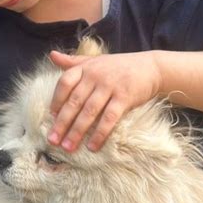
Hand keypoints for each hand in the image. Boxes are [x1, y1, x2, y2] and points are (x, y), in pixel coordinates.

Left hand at [47, 51, 161, 151]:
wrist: (150, 67)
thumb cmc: (118, 66)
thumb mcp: (95, 60)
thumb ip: (73, 61)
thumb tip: (51, 55)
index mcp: (86, 67)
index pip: (64, 83)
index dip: (56, 100)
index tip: (51, 116)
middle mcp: (95, 76)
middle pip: (74, 101)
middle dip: (62, 122)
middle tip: (52, 140)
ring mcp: (110, 86)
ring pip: (89, 112)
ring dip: (77, 131)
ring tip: (68, 147)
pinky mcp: (124, 98)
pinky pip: (109, 118)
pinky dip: (100, 133)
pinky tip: (92, 146)